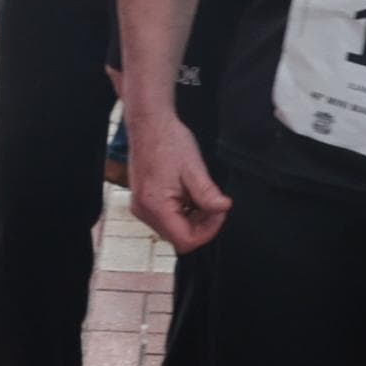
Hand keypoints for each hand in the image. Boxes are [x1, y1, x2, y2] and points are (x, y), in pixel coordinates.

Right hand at [126, 109, 229, 251]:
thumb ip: (208, 193)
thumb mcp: (194, 168)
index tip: (218, 211)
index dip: (208, 230)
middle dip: (201, 223)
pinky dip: (182, 211)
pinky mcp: (143, 202)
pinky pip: (166, 218)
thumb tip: (223, 208)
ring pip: (174, 229)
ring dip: (192, 217)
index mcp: (155, 205)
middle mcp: (144, 211)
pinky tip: (187, 193)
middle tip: (212, 200)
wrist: (149, 124)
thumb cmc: (167, 140)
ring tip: (198, 193)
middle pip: (179, 237)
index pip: (186, 240)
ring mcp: (142, 207)